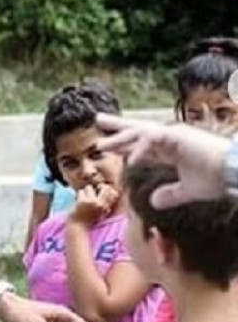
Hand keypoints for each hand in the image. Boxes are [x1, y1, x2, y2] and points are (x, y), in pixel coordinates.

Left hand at [68, 183, 117, 225]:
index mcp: (106, 207)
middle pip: (104, 187)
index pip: (114, 193)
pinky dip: (78, 195)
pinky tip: (78, 201)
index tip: (102, 190)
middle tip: (93, 192)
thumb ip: (106, 204)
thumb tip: (112, 192)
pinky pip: (81, 191)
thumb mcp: (101, 213)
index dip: (108, 189)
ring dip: (85, 192)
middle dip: (98, 187)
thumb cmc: (89, 219)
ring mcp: (91, 202)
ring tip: (84, 199)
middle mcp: (100, 204)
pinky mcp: (82, 201)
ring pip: (89, 187)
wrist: (78, 226)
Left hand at [95, 114, 229, 207]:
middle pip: (138, 129)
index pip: (143, 143)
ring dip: (120, 137)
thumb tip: (154, 202)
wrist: (235, 173)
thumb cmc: (217, 179)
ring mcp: (173, 134)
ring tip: (101, 144)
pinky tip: (130, 161)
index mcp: (172, 148)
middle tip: (97, 119)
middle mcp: (170, 138)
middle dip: (118, 126)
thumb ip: (171, 195)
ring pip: (140, 132)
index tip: (109, 146)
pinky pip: (151, 140)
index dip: (126, 144)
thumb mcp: (188, 190)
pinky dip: (139, 150)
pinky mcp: (177, 136)